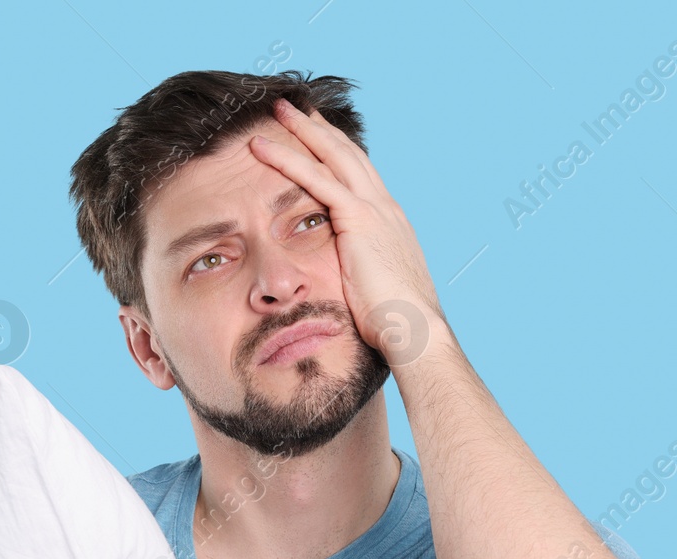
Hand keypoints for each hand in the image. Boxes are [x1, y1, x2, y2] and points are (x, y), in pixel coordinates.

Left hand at [250, 97, 442, 362]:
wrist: (414, 332)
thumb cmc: (394, 326)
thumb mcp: (375, 290)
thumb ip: (359, 274)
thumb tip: (345, 284)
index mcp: (390, 223)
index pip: (359, 175)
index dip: (336, 152)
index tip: (316, 135)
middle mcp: (385, 207)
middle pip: (347, 154)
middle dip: (319, 128)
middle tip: (294, 107)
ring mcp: (374, 209)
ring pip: (332, 155)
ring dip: (301, 129)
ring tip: (276, 109)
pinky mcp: (359, 219)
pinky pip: (316, 179)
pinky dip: (286, 159)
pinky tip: (261, 147)